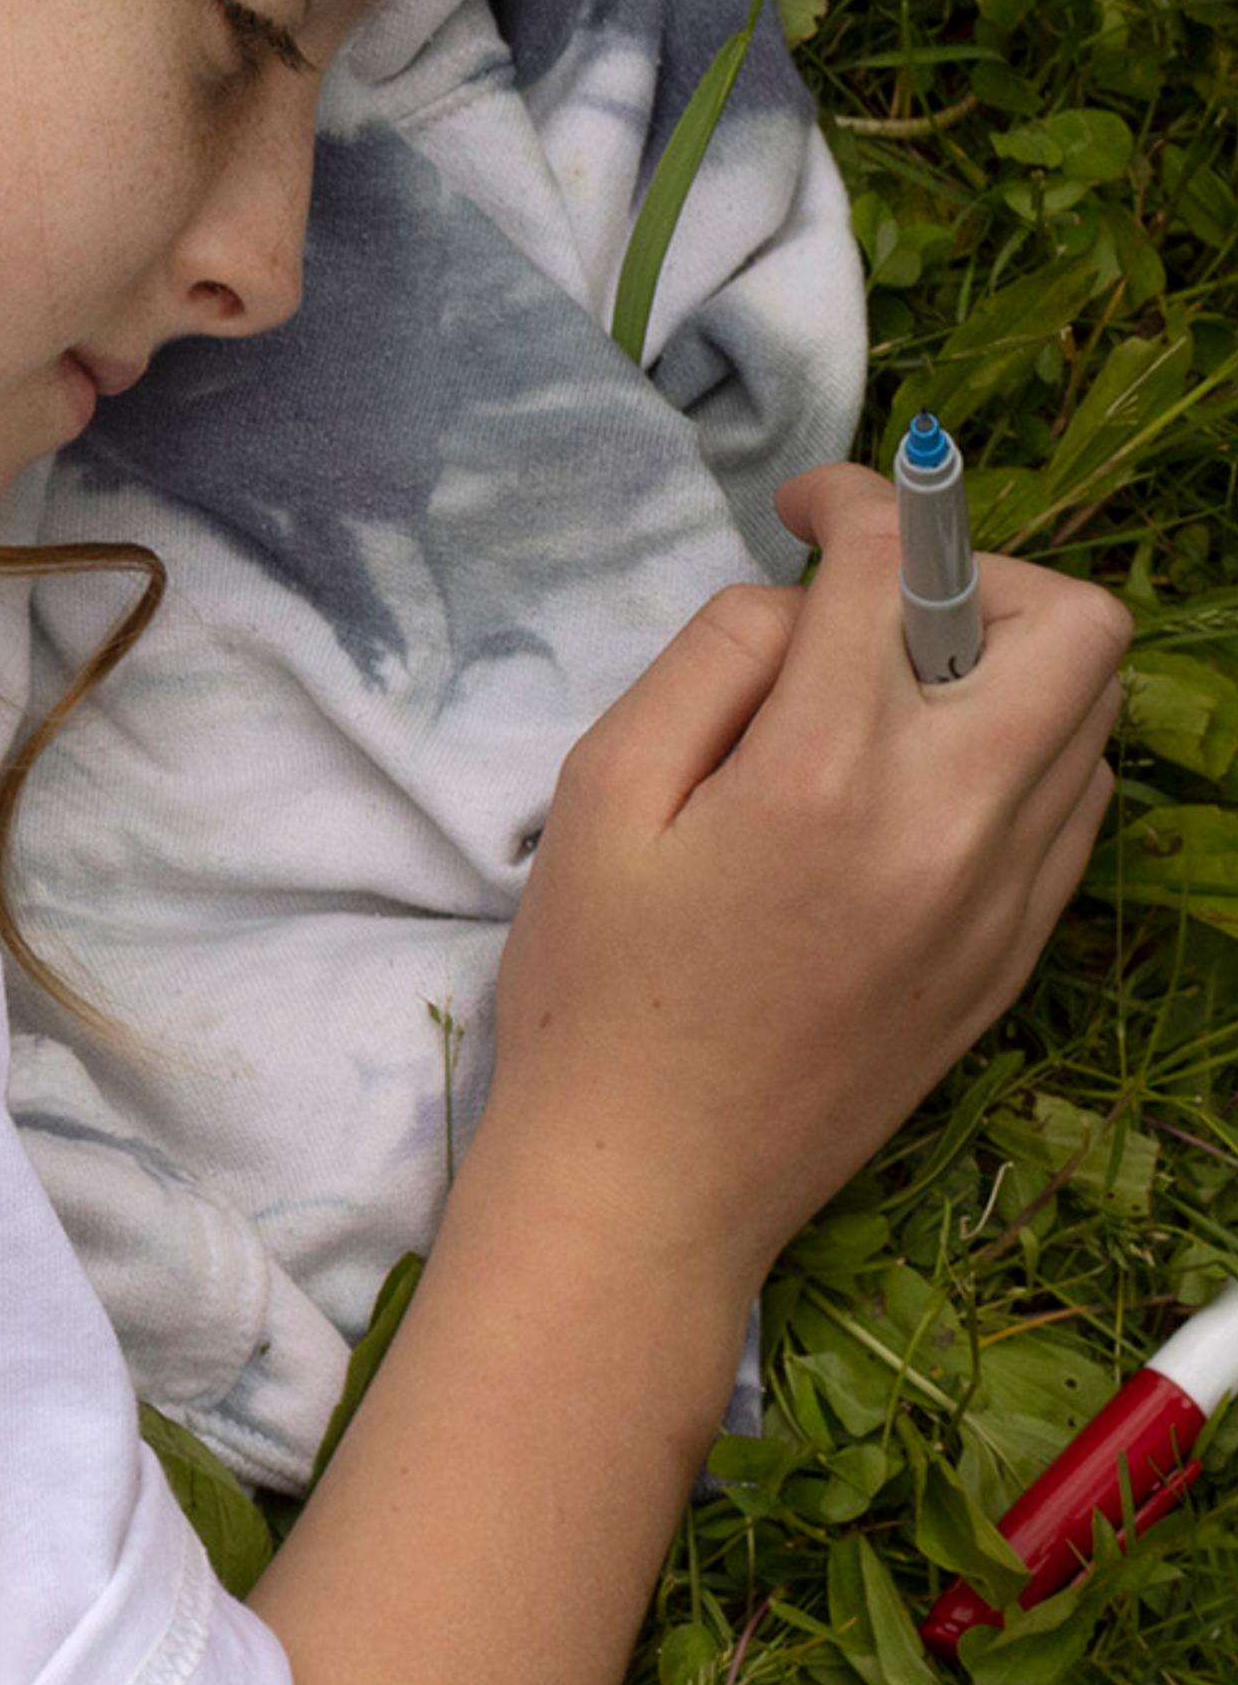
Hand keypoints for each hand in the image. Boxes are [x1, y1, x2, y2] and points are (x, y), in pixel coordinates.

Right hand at [478, 460, 1126, 1302]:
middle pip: (1068, 624)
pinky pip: (1074, 808)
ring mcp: (1004, 898)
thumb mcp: (599, 795)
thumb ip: (706, 666)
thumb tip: (798, 607)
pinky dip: (1017, 759)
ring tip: (886, 705)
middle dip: (976, 574)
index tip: (804, 506)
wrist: (651, 1185)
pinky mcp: (1016, 955)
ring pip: (1090, 714)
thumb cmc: (594, 990)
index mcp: (827, 773)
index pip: (895, 568)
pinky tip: (912, 792)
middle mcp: (951, 824)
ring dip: (1003, 670)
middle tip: (874, 609)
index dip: (855, 499)